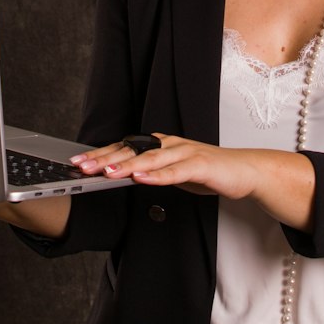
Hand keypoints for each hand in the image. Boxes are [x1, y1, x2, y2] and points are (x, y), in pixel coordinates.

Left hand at [71, 133, 260, 199]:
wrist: (245, 170)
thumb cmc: (209, 171)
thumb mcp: (174, 172)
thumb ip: (151, 172)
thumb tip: (123, 177)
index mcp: (162, 145)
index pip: (126, 148)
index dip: (101, 154)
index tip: (78, 162)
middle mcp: (170, 144)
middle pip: (132, 150)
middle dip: (105, 158)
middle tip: (82, 166)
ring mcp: (186, 152)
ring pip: (151, 159)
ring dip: (127, 166)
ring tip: (107, 173)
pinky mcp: (200, 165)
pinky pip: (175, 171)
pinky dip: (157, 175)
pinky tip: (141, 178)